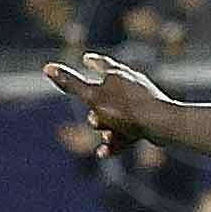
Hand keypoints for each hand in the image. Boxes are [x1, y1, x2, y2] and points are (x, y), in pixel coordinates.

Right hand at [43, 51, 174, 153]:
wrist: (164, 126)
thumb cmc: (127, 109)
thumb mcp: (93, 97)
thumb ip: (71, 84)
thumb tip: (46, 67)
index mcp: (118, 75)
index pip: (101, 64)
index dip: (92, 62)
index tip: (86, 58)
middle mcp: (132, 86)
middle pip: (107, 95)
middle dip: (96, 109)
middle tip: (94, 120)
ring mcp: (143, 105)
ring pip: (116, 116)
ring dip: (105, 127)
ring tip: (106, 135)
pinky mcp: (150, 123)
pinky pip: (127, 133)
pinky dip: (115, 142)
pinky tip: (104, 153)